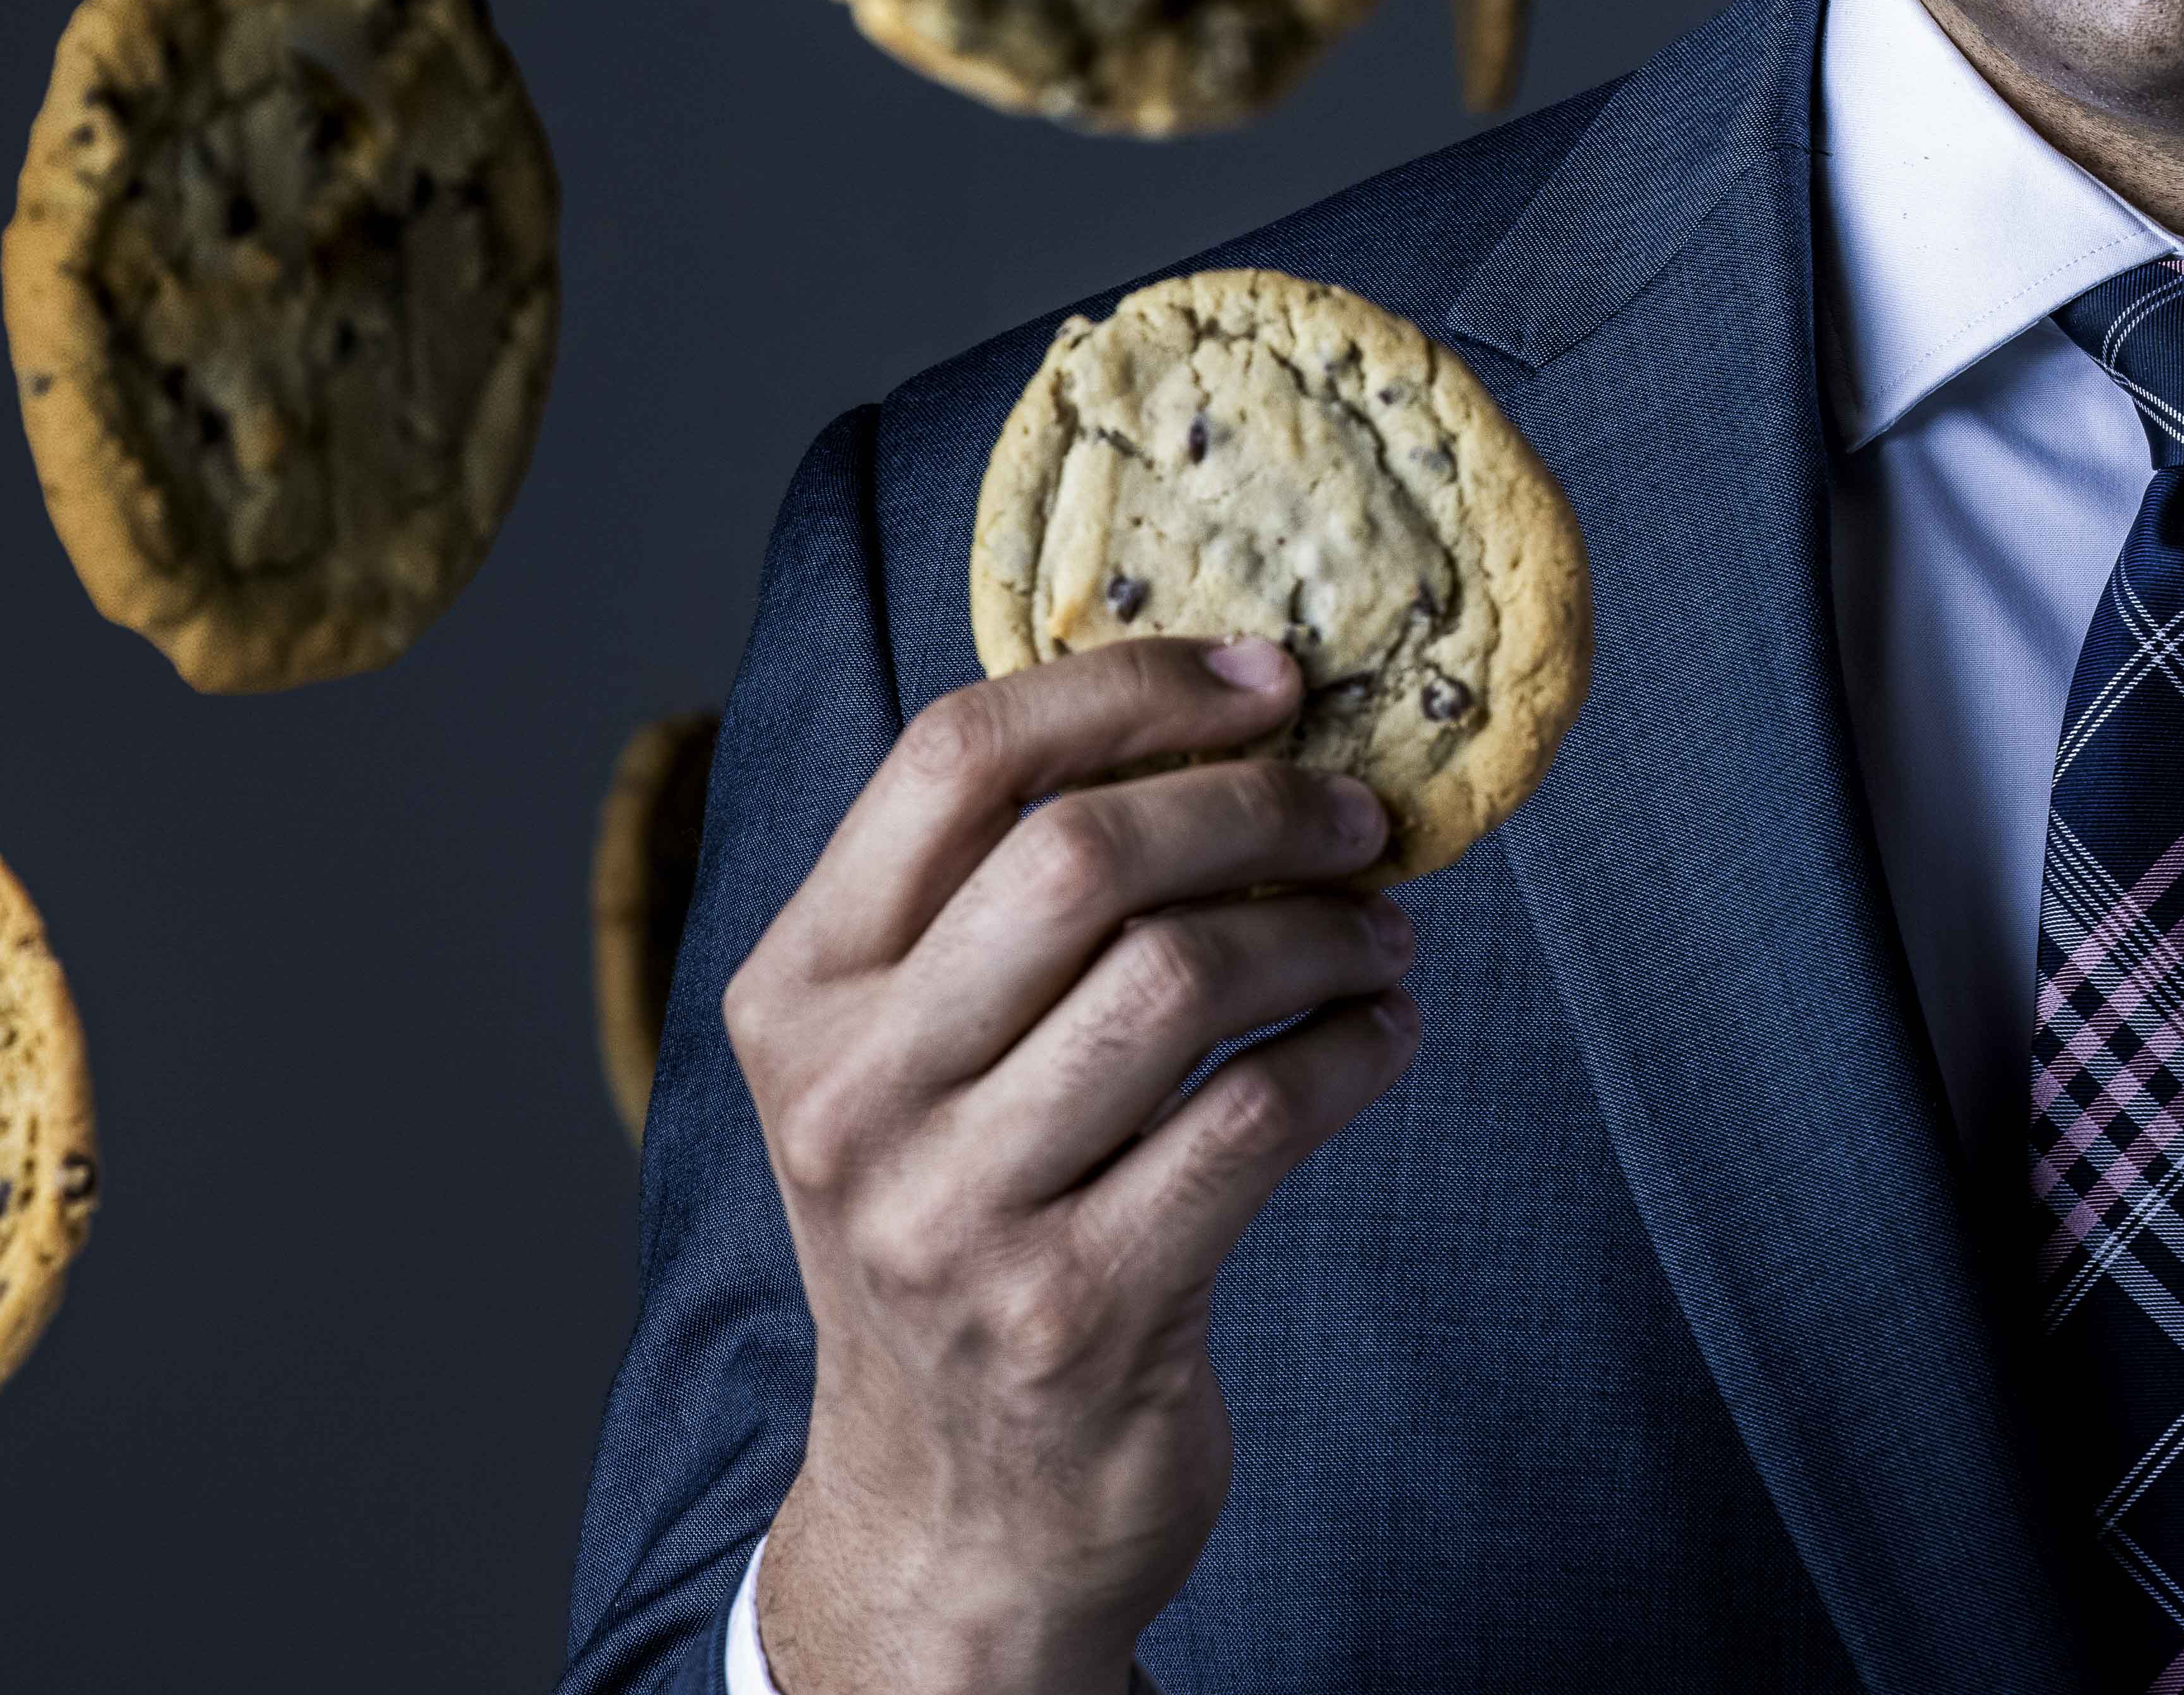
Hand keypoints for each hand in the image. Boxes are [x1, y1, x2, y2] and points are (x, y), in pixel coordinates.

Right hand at [733, 639, 1422, 1694]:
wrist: (956, 1505)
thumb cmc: (964, 1225)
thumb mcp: (912, 1060)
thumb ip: (996, 898)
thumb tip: (1211, 709)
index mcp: (799, 995)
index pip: (952, 759)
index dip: (1128, 689)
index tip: (1264, 678)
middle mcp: (853, 1099)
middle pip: (1081, 858)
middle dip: (1254, 806)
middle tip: (1356, 814)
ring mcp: (956, 1214)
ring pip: (1181, 979)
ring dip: (1324, 931)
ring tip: (1381, 934)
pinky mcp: (1079, 1308)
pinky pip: (1259, 1116)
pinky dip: (1355, 1050)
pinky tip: (1384, 1035)